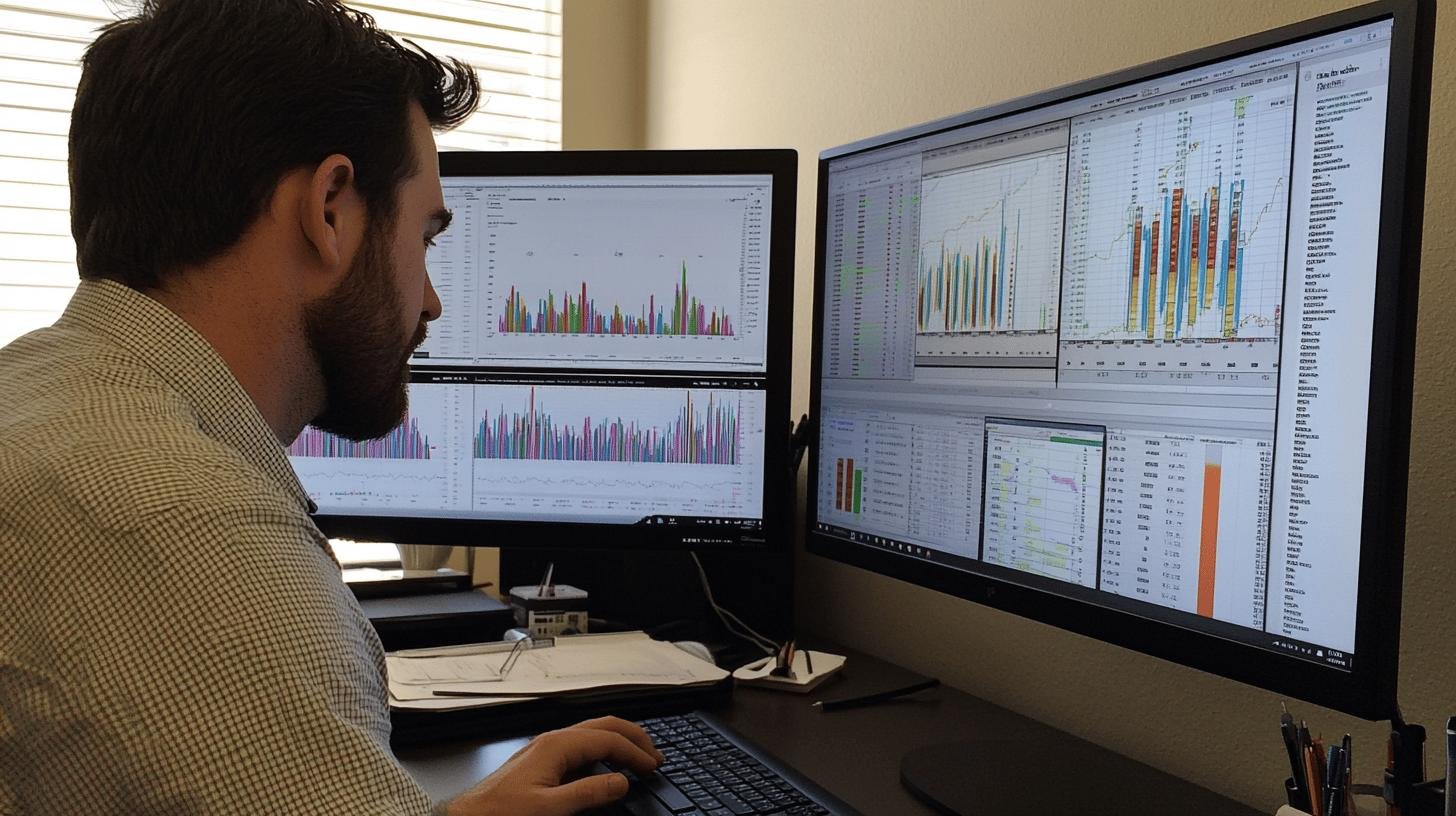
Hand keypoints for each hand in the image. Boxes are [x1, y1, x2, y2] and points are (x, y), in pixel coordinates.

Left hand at [445, 716, 663, 815]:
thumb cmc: (500, 814)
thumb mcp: (549, 809)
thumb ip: (588, 793)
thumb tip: (621, 781)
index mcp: (556, 746)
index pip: (608, 739)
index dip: (635, 752)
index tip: (653, 767)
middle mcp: (552, 741)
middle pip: (603, 726)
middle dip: (632, 737)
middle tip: (654, 755)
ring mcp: (546, 749)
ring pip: (592, 734)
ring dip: (618, 742)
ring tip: (637, 757)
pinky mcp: (542, 761)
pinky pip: (580, 747)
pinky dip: (602, 751)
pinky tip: (606, 767)